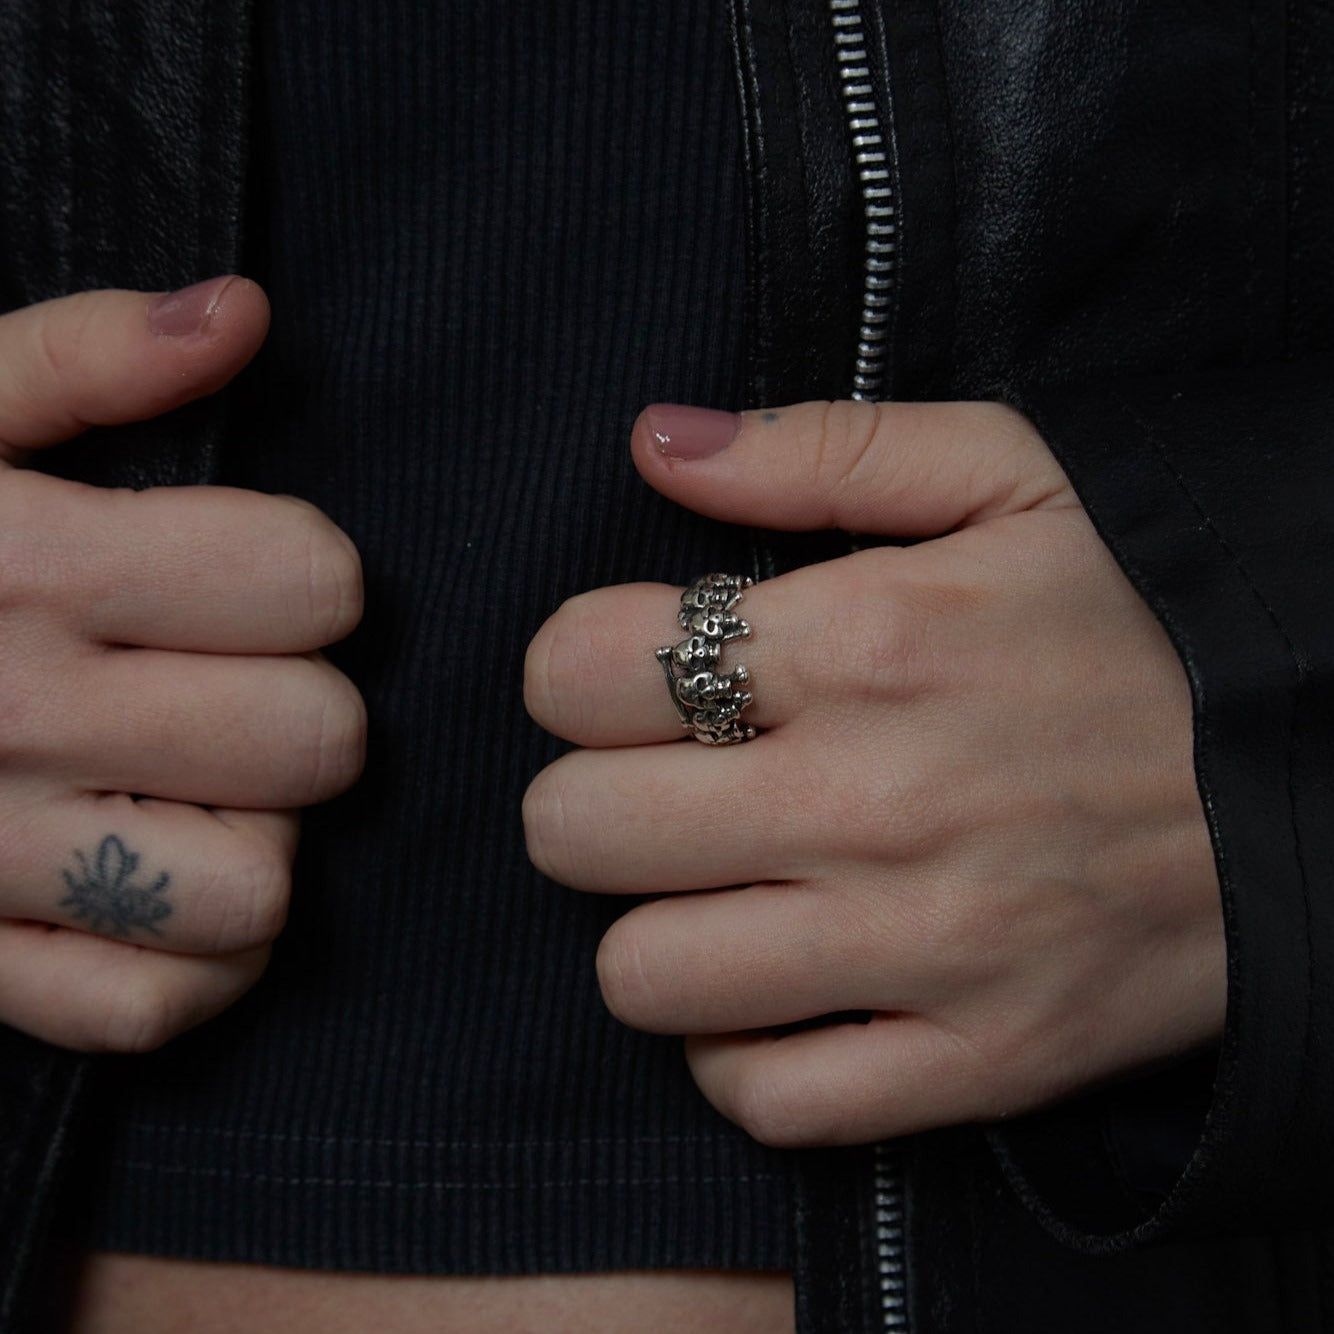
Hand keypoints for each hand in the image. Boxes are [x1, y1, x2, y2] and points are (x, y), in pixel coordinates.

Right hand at [0, 280, 365, 1050]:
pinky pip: (154, 1008)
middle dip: (304, 702)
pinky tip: (163, 888)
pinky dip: (193, 965)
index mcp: (37, 570)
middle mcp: (25, 723)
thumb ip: (87, 354)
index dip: (308, 571)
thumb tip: (243, 313)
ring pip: (256, 891)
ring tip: (194, 788)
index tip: (252, 570)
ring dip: (258, 839)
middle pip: (317, 740)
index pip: (314, 583)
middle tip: (229, 680)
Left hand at [524, 400, 1224, 1145]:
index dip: (577, 665)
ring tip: (716, 880)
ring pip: (645, 976)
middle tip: (661, 777)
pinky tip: (778, 980)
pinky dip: (739, 1047)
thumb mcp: (1012, 476)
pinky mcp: (973, 1062)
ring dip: (652, 925)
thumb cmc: (1147, 615)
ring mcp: (921, 952)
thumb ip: (817, 450)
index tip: (627, 669)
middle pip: (578, 829)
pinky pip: (766, 1098)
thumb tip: (653, 441)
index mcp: (866, 643)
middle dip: (590, 794)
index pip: (584, 671)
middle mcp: (871, 804)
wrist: (1322, 776)